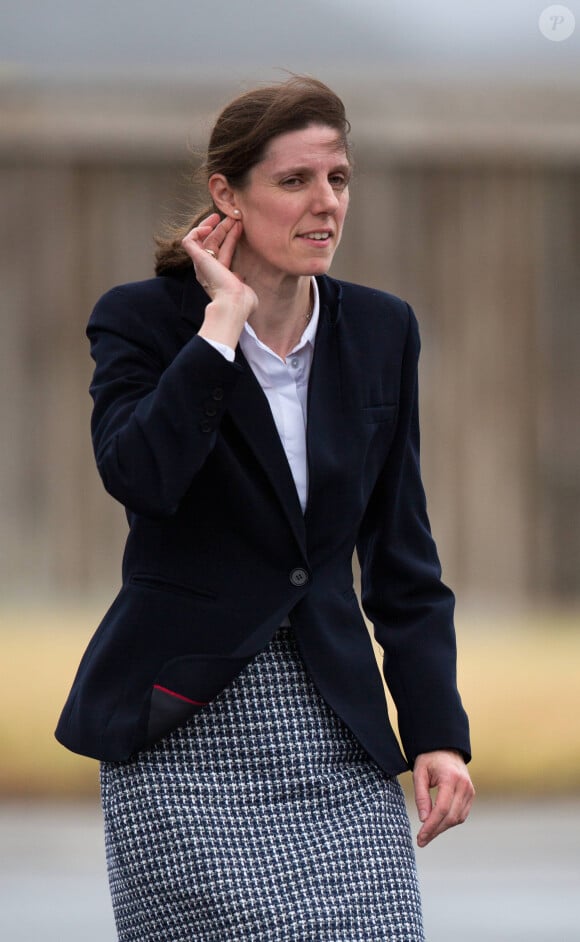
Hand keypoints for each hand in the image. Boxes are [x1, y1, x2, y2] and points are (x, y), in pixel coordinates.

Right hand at [181, 214, 256, 347]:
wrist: (234, 304)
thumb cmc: (242, 301)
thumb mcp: (244, 287)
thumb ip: (240, 281)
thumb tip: (241, 277)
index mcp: (219, 275)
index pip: (223, 251)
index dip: (230, 237)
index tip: (239, 226)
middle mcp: (208, 269)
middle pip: (212, 242)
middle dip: (223, 228)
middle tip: (234, 217)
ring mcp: (202, 265)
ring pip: (202, 239)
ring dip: (213, 225)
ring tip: (225, 216)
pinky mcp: (198, 260)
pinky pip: (189, 241)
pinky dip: (196, 231)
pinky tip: (209, 226)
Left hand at [413, 749, 474, 847]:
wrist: (446, 748)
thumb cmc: (430, 759)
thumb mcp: (419, 772)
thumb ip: (421, 796)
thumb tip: (424, 819)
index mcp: (451, 778)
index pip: (442, 809)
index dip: (431, 825)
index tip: (420, 837)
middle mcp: (464, 786)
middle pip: (451, 817)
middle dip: (435, 831)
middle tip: (421, 841)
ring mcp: (470, 791)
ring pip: (457, 818)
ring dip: (442, 828)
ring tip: (427, 834)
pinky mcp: (471, 795)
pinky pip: (461, 814)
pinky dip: (449, 822)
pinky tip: (437, 824)